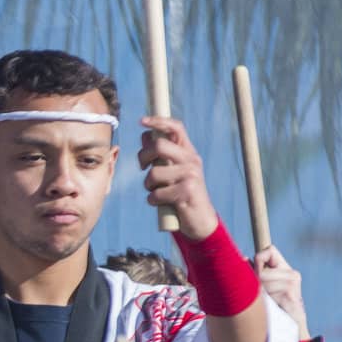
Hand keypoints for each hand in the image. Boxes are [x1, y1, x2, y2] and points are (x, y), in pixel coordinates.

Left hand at [137, 117, 219, 240]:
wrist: (199, 220)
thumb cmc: (180, 194)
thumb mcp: (172, 172)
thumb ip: (160, 156)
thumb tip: (146, 136)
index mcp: (188, 152)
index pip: (176, 128)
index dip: (158, 121)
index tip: (142, 121)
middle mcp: (192, 160)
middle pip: (159, 146)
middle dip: (143, 157)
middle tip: (142, 168)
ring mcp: (191, 175)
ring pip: (154, 173)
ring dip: (148, 186)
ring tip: (156, 191)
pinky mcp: (186, 192)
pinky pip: (156, 193)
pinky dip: (153, 200)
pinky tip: (161, 203)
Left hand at [255, 245, 309, 339]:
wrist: (290, 330)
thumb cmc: (274, 310)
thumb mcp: (265, 289)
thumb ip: (256, 273)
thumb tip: (241, 259)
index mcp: (286, 269)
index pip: (269, 251)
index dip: (258, 259)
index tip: (254, 273)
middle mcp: (292, 275)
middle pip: (260, 270)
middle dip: (255, 284)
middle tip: (263, 298)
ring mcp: (292, 285)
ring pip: (261, 281)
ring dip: (259, 296)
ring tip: (268, 305)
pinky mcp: (290, 295)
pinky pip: (266, 293)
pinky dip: (264, 302)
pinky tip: (271, 309)